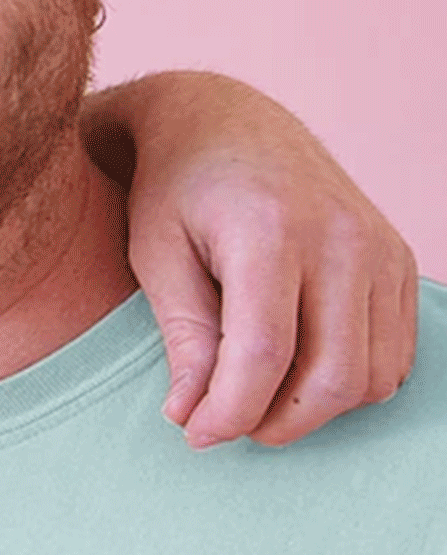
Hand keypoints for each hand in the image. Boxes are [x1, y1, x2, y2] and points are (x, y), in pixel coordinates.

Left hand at [85, 72, 416, 447]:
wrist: (224, 120)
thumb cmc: (174, 190)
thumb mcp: (155, 254)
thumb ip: (183, 336)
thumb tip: (193, 418)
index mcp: (269, 230)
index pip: (264, 355)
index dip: (229, 412)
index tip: (194, 434)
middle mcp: (340, 237)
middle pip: (331, 376)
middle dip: (276, 421)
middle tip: (224, 424)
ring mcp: (380, 247)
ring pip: (372, 376)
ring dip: (314, 408)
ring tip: (253, 396)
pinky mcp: (399, 259)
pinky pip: (393, 354)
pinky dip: (348, 381)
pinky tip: (293, 369)